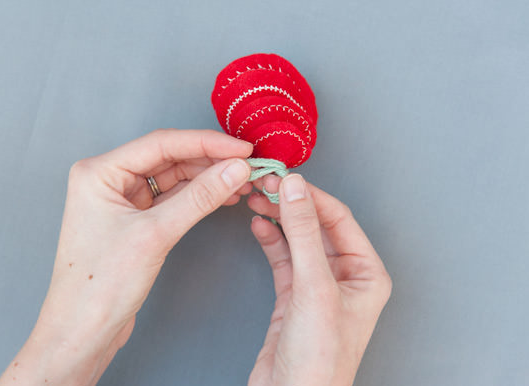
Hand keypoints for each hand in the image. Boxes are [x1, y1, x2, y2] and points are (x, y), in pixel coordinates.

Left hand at [0, 129, 253, 384]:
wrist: (83, 332)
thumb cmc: (100, 286)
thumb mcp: (155, 234)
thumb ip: (199, 197)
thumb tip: (236, 169)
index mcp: (100, 172)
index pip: (161, 143)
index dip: (206, 142)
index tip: (242, 149)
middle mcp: (108, 180)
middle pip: (168, 158)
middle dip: (210, 160)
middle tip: (248, 164)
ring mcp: (122, 201)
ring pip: (173, 178)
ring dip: (207, 179)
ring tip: (241, 180)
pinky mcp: (134, 221)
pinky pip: (171, 199)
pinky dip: (197, 197)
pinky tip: (223, 196)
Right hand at [247, 174, 391, 385]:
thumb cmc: (320, 359)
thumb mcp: (314, 286)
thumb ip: (303, 233)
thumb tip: (295, 188)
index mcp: (366, 273)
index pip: (339, 219)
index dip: (311, 196)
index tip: (284, 178)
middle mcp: (345, 277)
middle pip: (317, 226)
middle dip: (291, 204)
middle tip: (266, 185)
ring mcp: (319, 286)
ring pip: (298, 239)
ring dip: (279, 218)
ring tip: (258, 199)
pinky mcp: (295, 296)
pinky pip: (284, 258)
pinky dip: (271, 240)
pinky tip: (259, 225)